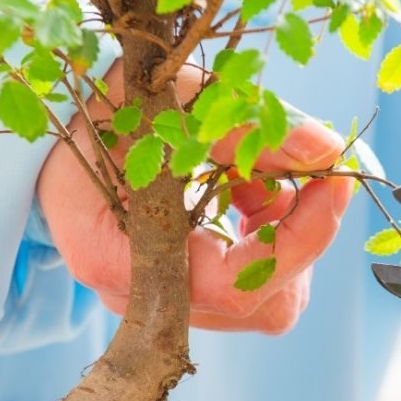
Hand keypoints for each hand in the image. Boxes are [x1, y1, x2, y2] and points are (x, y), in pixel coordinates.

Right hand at [36, 62, 353, 332]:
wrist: (67, 121)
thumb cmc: (110, 105)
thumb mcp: (176, 97)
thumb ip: (249, 124)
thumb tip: (329, 151)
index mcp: (114, 256)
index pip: (232, 285)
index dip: (295, 240)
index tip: (333, 184)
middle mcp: (138, 294)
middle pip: (259, 303)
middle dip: (299, 236)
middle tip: (313, 171)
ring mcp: (162, 294)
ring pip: (266, 297)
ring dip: (285, 230)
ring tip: (263, 172)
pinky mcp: (185, 283)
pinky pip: (252, 279)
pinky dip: (269, 230)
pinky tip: (249, 186)